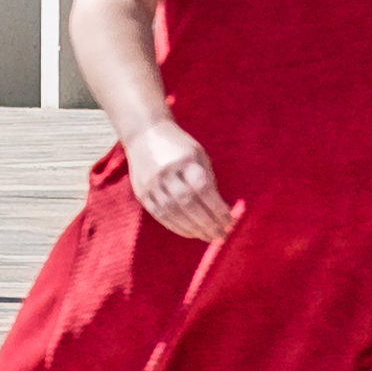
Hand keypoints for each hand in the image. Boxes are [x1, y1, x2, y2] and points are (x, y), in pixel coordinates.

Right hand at [126, 124, 235, 245]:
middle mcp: (166, 171)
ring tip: (208, 237)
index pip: (203, 189)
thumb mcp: (198, 154)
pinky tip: (190, 233)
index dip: (217, 208)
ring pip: (173, 212)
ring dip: (193, 229)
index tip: (230, 221)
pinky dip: (176, 227)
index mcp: (184, 159)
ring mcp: (151, 183)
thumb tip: (221, 210)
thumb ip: (208, 179)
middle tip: (222, 235)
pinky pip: (159, 215)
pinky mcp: (141, 192)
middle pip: (188, 204)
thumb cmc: (179, 146)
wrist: (144, 133)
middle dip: (207, 223)